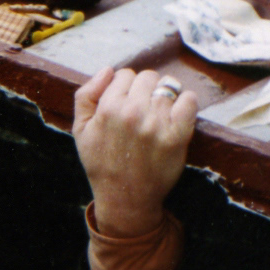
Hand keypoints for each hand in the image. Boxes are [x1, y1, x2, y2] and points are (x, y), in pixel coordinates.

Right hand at [73, 66, 197, 238]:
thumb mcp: (80, 131)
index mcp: (108, 109)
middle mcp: (132, 112)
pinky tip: (177, 115)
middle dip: (145, 89)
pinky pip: (190, 100)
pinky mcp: (178, 135)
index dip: (124, 87)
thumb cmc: (102, 164)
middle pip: (147, 77)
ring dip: (165, 96)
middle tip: (142, 109)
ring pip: (169, 86)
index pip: (124, 74)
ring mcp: (157, 123)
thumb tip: (107, 70)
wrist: (125, 199)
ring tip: (159, 114)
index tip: (125, 103)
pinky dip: (186, 103)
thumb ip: (86, 96)